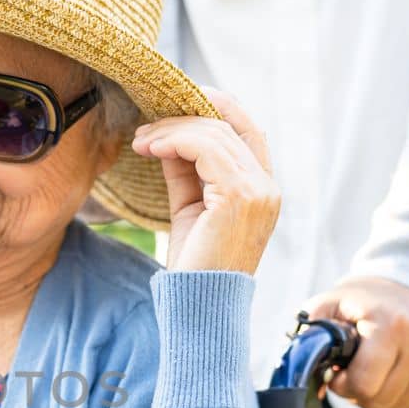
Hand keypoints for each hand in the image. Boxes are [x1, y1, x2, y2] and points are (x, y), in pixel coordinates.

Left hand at [133, 87, 279, 274]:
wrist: (198, 306)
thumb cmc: (194, 265)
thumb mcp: (189, 209)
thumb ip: (186, 173)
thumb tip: (167, 138)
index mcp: (262, 190)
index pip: (248, 130)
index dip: (218, 107)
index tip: (180, 101)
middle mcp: (267, 187)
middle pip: (229, 126)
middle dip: (185, 116)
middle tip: (146, 125)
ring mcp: (258, 190)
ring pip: (214, 133)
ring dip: (171, 130)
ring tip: (141, 140)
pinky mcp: (239, 196)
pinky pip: (204, 147)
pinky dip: (173, 140)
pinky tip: (148, 148)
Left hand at [303, 277, 408, 407]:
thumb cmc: (363, 299)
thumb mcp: (328, 304)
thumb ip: (309, 337)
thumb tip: (302, 377)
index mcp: (392, 326)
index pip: (364, 385)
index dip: (342, 385)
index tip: (337, 370)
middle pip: (380, 402)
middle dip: (357, 393)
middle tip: (351, 371)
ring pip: (396, 407)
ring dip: (376, 397)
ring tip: (371, 369)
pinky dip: (396, 396)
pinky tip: (389, 373)